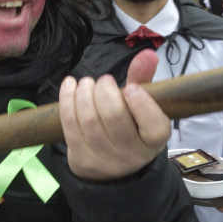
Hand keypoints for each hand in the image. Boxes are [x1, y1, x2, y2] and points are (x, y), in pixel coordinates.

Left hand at [59, 49, 168, 180]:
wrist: (109, 167)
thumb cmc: (129, 127)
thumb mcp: (142, 108)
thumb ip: (144, 80)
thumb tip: (148, 54)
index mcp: (153, 141)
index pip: (154, 126)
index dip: (142, 104)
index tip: (130, 87)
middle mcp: (132, 154)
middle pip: (114, 117)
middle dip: (105, 90)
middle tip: (104, 80)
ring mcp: (105, 159)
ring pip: (89, 119)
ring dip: (84, 93)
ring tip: (87, 83)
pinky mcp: (81, 158)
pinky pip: (69, 124)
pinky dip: (67, 99)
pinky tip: (70, 85)